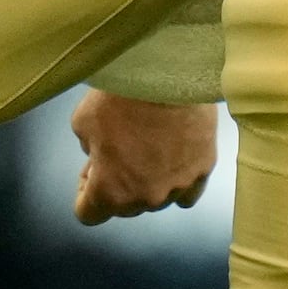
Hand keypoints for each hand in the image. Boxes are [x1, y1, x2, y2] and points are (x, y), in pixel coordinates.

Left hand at [68, 91, 218, 223]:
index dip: (85, 191)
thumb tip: (102, 156)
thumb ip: (90, 150)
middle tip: (119, 151)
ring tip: (149, 147)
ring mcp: (179, 187)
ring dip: (149, 181)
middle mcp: (146, 199)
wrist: (168, 73)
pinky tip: (174, 158)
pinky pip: (188, 190)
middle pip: (125, 207)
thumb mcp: (83, 122)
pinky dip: (178, 179)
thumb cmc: (120, 97)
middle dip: (118, 184)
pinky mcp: (204, 170)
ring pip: (158, 199)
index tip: (91, 169)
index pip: (88, 214)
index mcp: (111, 193)